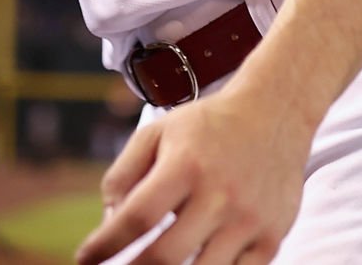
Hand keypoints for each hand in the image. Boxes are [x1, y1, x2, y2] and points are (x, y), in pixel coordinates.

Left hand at [76, 82, 309, 264]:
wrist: (276, 111)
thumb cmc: (208, 127)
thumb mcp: (157, 133)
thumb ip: (122, 175)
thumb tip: (108, 225)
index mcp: (186, 164)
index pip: (136, 218)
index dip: (103, 246)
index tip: (85, 259)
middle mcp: (220, 193)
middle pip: (165, 257)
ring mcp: (250, 217)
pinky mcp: (273, 234)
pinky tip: (197, 264)